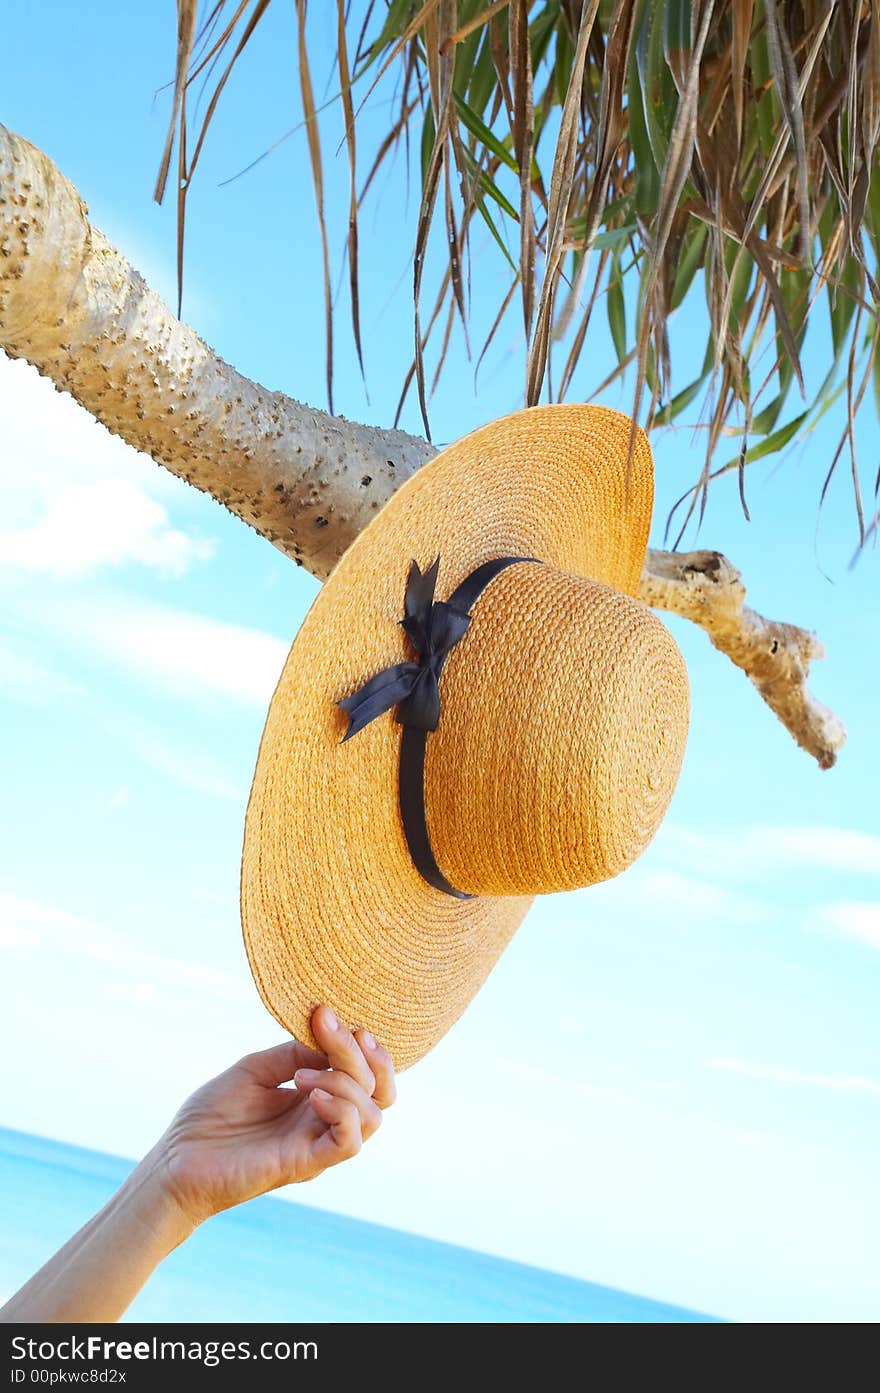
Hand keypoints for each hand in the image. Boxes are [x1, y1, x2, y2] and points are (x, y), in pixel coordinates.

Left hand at [152, 1006, 395, 1230]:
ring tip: (301, 1076)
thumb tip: (328, 1036)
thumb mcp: (254, 1069)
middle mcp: (323, 1121)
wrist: (175, 1161)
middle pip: (379, 1092)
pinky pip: (348, 1143)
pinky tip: (310, 1095)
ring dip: (346, 1082)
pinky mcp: (304, 1165)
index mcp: (316, 1098)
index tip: (328, 1015)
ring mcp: (316, 1144)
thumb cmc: (209, 1117)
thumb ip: (293, 1053)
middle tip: (329, 1030)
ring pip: (371, 1116)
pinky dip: (342, 1112)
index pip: (366, 1074)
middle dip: (362, 1055)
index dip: (361, 1044)